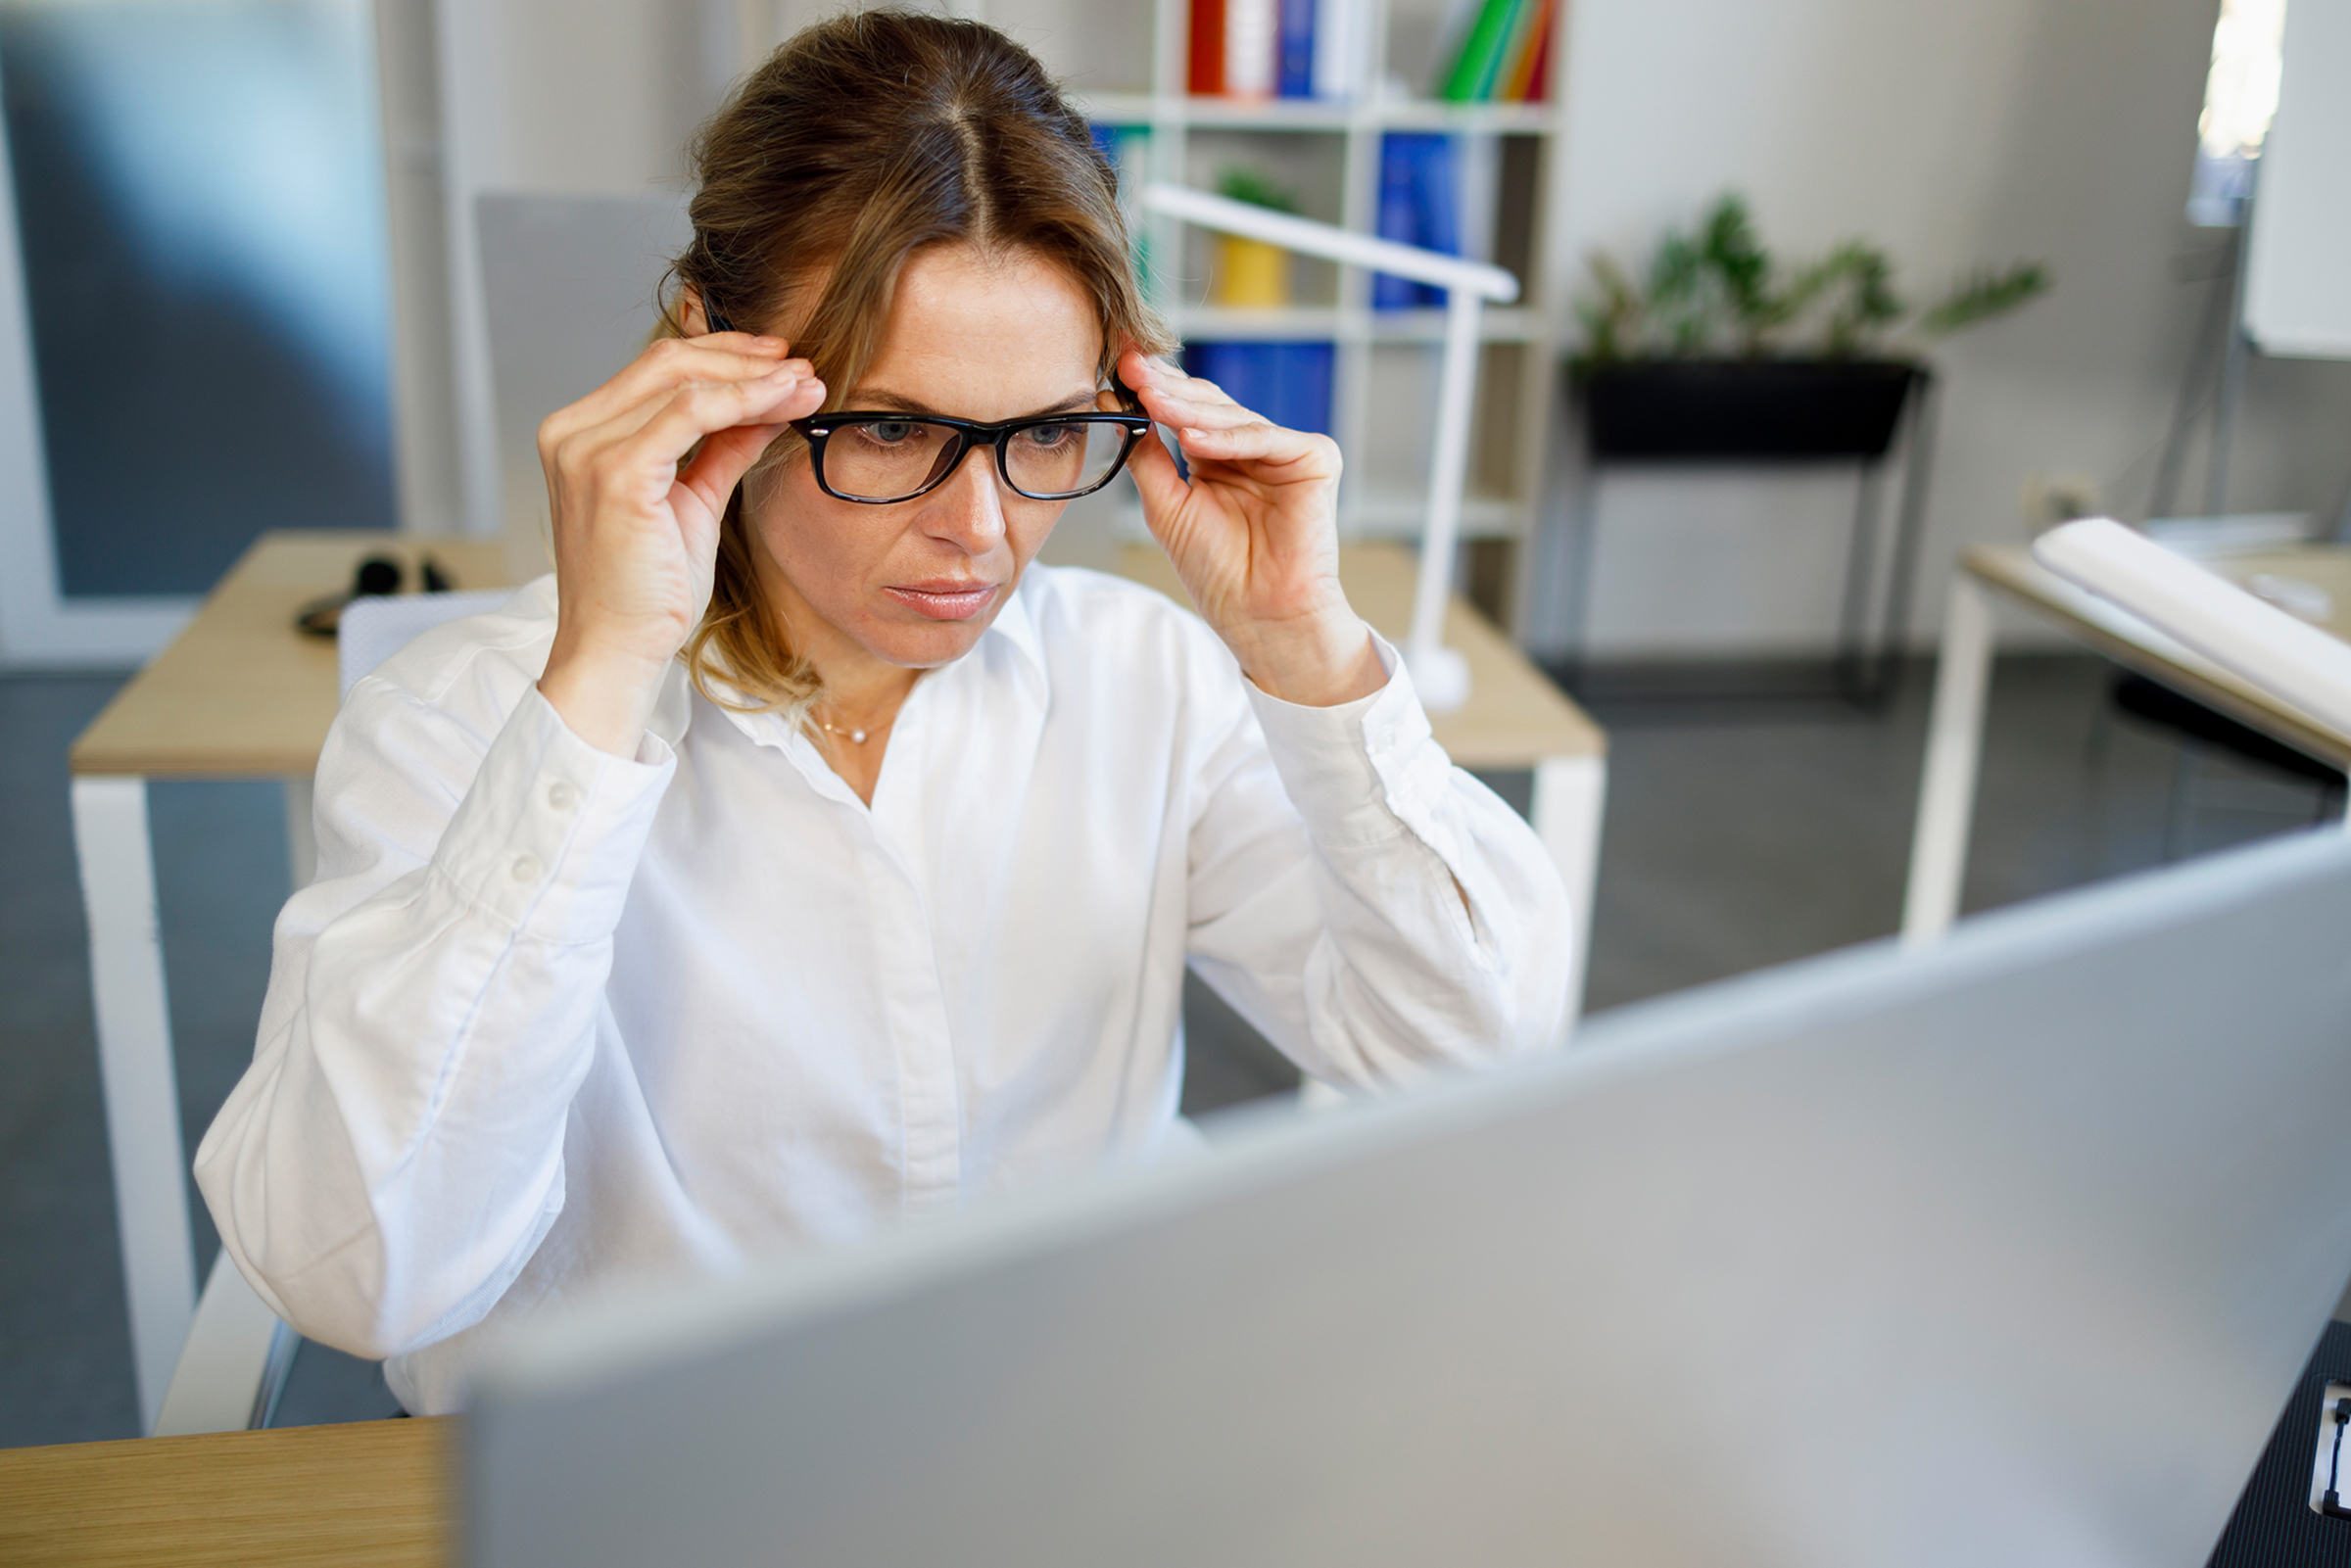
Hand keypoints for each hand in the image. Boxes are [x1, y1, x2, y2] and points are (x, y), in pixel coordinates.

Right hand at [535, 332, 824, 754]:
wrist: (618, 650)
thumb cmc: (646, 592)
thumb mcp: (692, 503)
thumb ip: (721, 450)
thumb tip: (767, 410)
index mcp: (580, 435)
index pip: (655, 372)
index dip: (724, 358)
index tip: (780, 363)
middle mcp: (572, 433)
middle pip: (667, 363)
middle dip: (743, 359)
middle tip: (801, 365)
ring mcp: (588, 450)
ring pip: (682, 381)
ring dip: (754, 378)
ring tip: (806, 384)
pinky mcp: (616, 473)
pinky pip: (690, 414)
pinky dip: (744, 401)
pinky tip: (783, 403)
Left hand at [1119, 345, 1382, 706]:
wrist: (1259, 615)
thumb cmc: (1218, 572)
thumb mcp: (1166, 505)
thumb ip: (1146, 454)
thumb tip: (1116, 402)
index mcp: (1219, 455)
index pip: (1185, 409)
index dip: (1152, 387)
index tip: (1117, 365)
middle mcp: (1252, 448)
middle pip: (1208, 404)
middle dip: (1166, 386)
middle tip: (1131, 367)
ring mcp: (1284, 451)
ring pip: (1231, 417)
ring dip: (1188, 409)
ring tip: (1151, 400)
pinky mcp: (1314, 459)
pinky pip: (1265, 438)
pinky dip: (1228, 439)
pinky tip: (1191, 439)